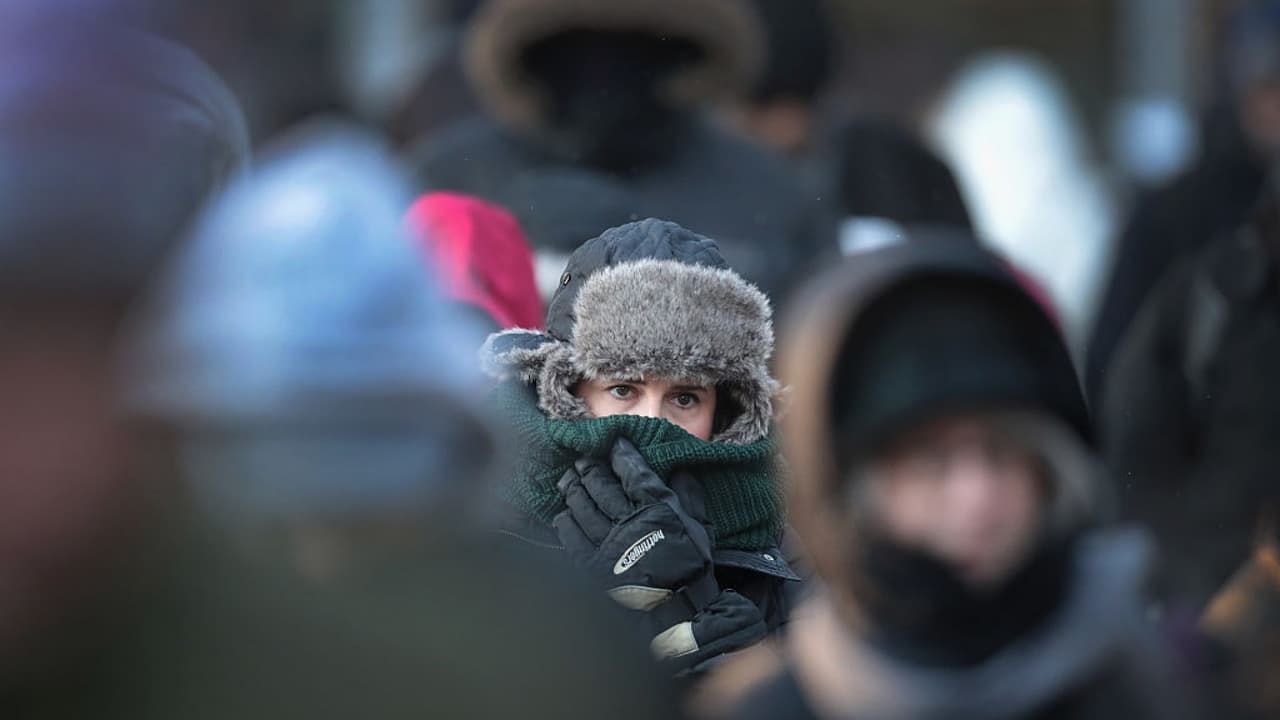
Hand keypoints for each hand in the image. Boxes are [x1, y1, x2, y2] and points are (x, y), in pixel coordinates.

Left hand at [554, 438, 714, 609]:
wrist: (675, 615)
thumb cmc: (692, 571)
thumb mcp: (701, 531)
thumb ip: (691, 499)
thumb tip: (682, 471)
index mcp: (656, 509)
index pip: (634, 472)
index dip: (622, 454)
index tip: (614, 443)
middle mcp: (628, 521)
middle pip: (602, 485)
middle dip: (590, 467)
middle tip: (582, 458)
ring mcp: (606, 543)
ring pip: (584, 507)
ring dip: (574, 489)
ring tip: (568, 479)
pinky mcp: (591, 565)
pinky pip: (572, 537)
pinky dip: (566, 522)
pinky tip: (563, 514)